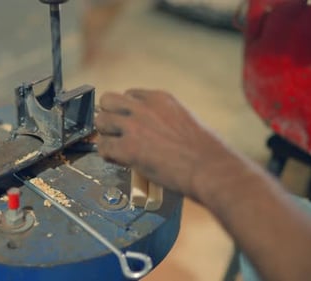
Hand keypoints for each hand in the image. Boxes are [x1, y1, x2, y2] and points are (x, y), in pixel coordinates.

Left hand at [95, 89, 229, 198]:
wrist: (209, 168)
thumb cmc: (204, 150)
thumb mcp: (183, 119)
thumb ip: (162, 118)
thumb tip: (152, 129)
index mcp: (159, 98)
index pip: (129, 95)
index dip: (126, 111)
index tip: (128, 122)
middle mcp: (143, 107)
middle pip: (107, 101)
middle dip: (109, 117)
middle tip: (115, 133)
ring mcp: (134, 126)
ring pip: (100, 121)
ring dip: (106, 135)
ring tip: (116, 147)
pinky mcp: (128, 148)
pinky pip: (103, 147)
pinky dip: (107, 155)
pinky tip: (118, 160)